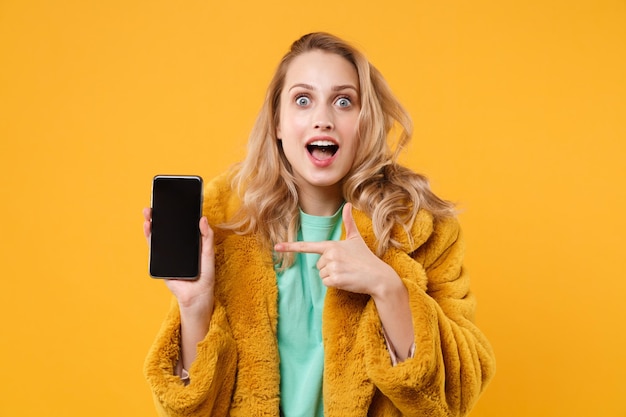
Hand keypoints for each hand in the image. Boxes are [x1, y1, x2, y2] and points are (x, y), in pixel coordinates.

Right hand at [142, 208, 214, 309]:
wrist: (197, 296)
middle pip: (168, 228)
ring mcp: (168, 254)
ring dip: (152, 223)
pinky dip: (150, 237)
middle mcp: (178, 246)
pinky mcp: (160, 262)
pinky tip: (149, 227)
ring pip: (158, 236)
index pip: (182, 225)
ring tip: (149, 213)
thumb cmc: (205, 276)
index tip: (173, 201)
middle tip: (157, 204)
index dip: (177, 214)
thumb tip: (203, 219)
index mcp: (190, 243)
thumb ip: (207, 237)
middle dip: (161, 216)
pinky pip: (153, 248)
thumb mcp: (209, 254)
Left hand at [274, 203, 399, 296]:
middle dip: (329, 268)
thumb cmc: (366, 257)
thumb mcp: (356, 238)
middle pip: (318, 266)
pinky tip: (346, 280)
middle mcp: (330, 255)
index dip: (291, 247)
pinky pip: (326, 284)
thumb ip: (349, 222)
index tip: (277, 247)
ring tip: (347, 273)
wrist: (378, 276)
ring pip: (321, 275)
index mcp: (331, 245)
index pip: (308, 246)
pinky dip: (335, 285)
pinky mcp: (335, 280)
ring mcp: (332, 267)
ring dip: (332, 277)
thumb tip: (348, 204)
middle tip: (345, 267)